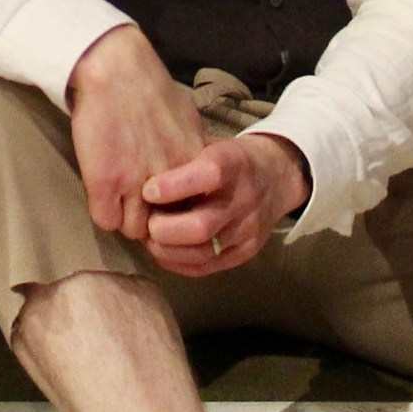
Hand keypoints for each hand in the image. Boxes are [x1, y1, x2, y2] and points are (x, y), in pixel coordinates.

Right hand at [66, 25, 205, 241]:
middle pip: (164, 228)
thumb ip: (193, 151)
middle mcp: (171, 181)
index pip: (193, 214)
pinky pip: (106, 220)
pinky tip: (102, 190)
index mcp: (195, 166)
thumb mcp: (188, 119)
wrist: (115, 67)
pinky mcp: (105, 183)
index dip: (176, 212)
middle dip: (152, 220)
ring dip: (126, 216)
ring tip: (118, 195)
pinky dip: (103, 210)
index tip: (165, 204)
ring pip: (134, 230)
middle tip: (139, 203)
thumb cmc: (150, 86)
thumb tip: (195, 170)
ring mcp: (136, 185)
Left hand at [141, 132, 310, 277]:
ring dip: (168, 250)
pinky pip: (208, 267)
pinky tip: (163, 251)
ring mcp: (248, 230)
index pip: (209, 174)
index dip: (175, 185)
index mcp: (236, 162)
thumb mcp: (212, 144)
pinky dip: (179, 262)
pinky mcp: (246, 252)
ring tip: (149, 239)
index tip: (147, 190)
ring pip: (203, 252)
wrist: (274, 177)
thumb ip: (183, 156)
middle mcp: (245, 198)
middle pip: (203, 225)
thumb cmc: (229, 157)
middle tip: (144, 222)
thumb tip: (138, 166)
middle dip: (166, 229)